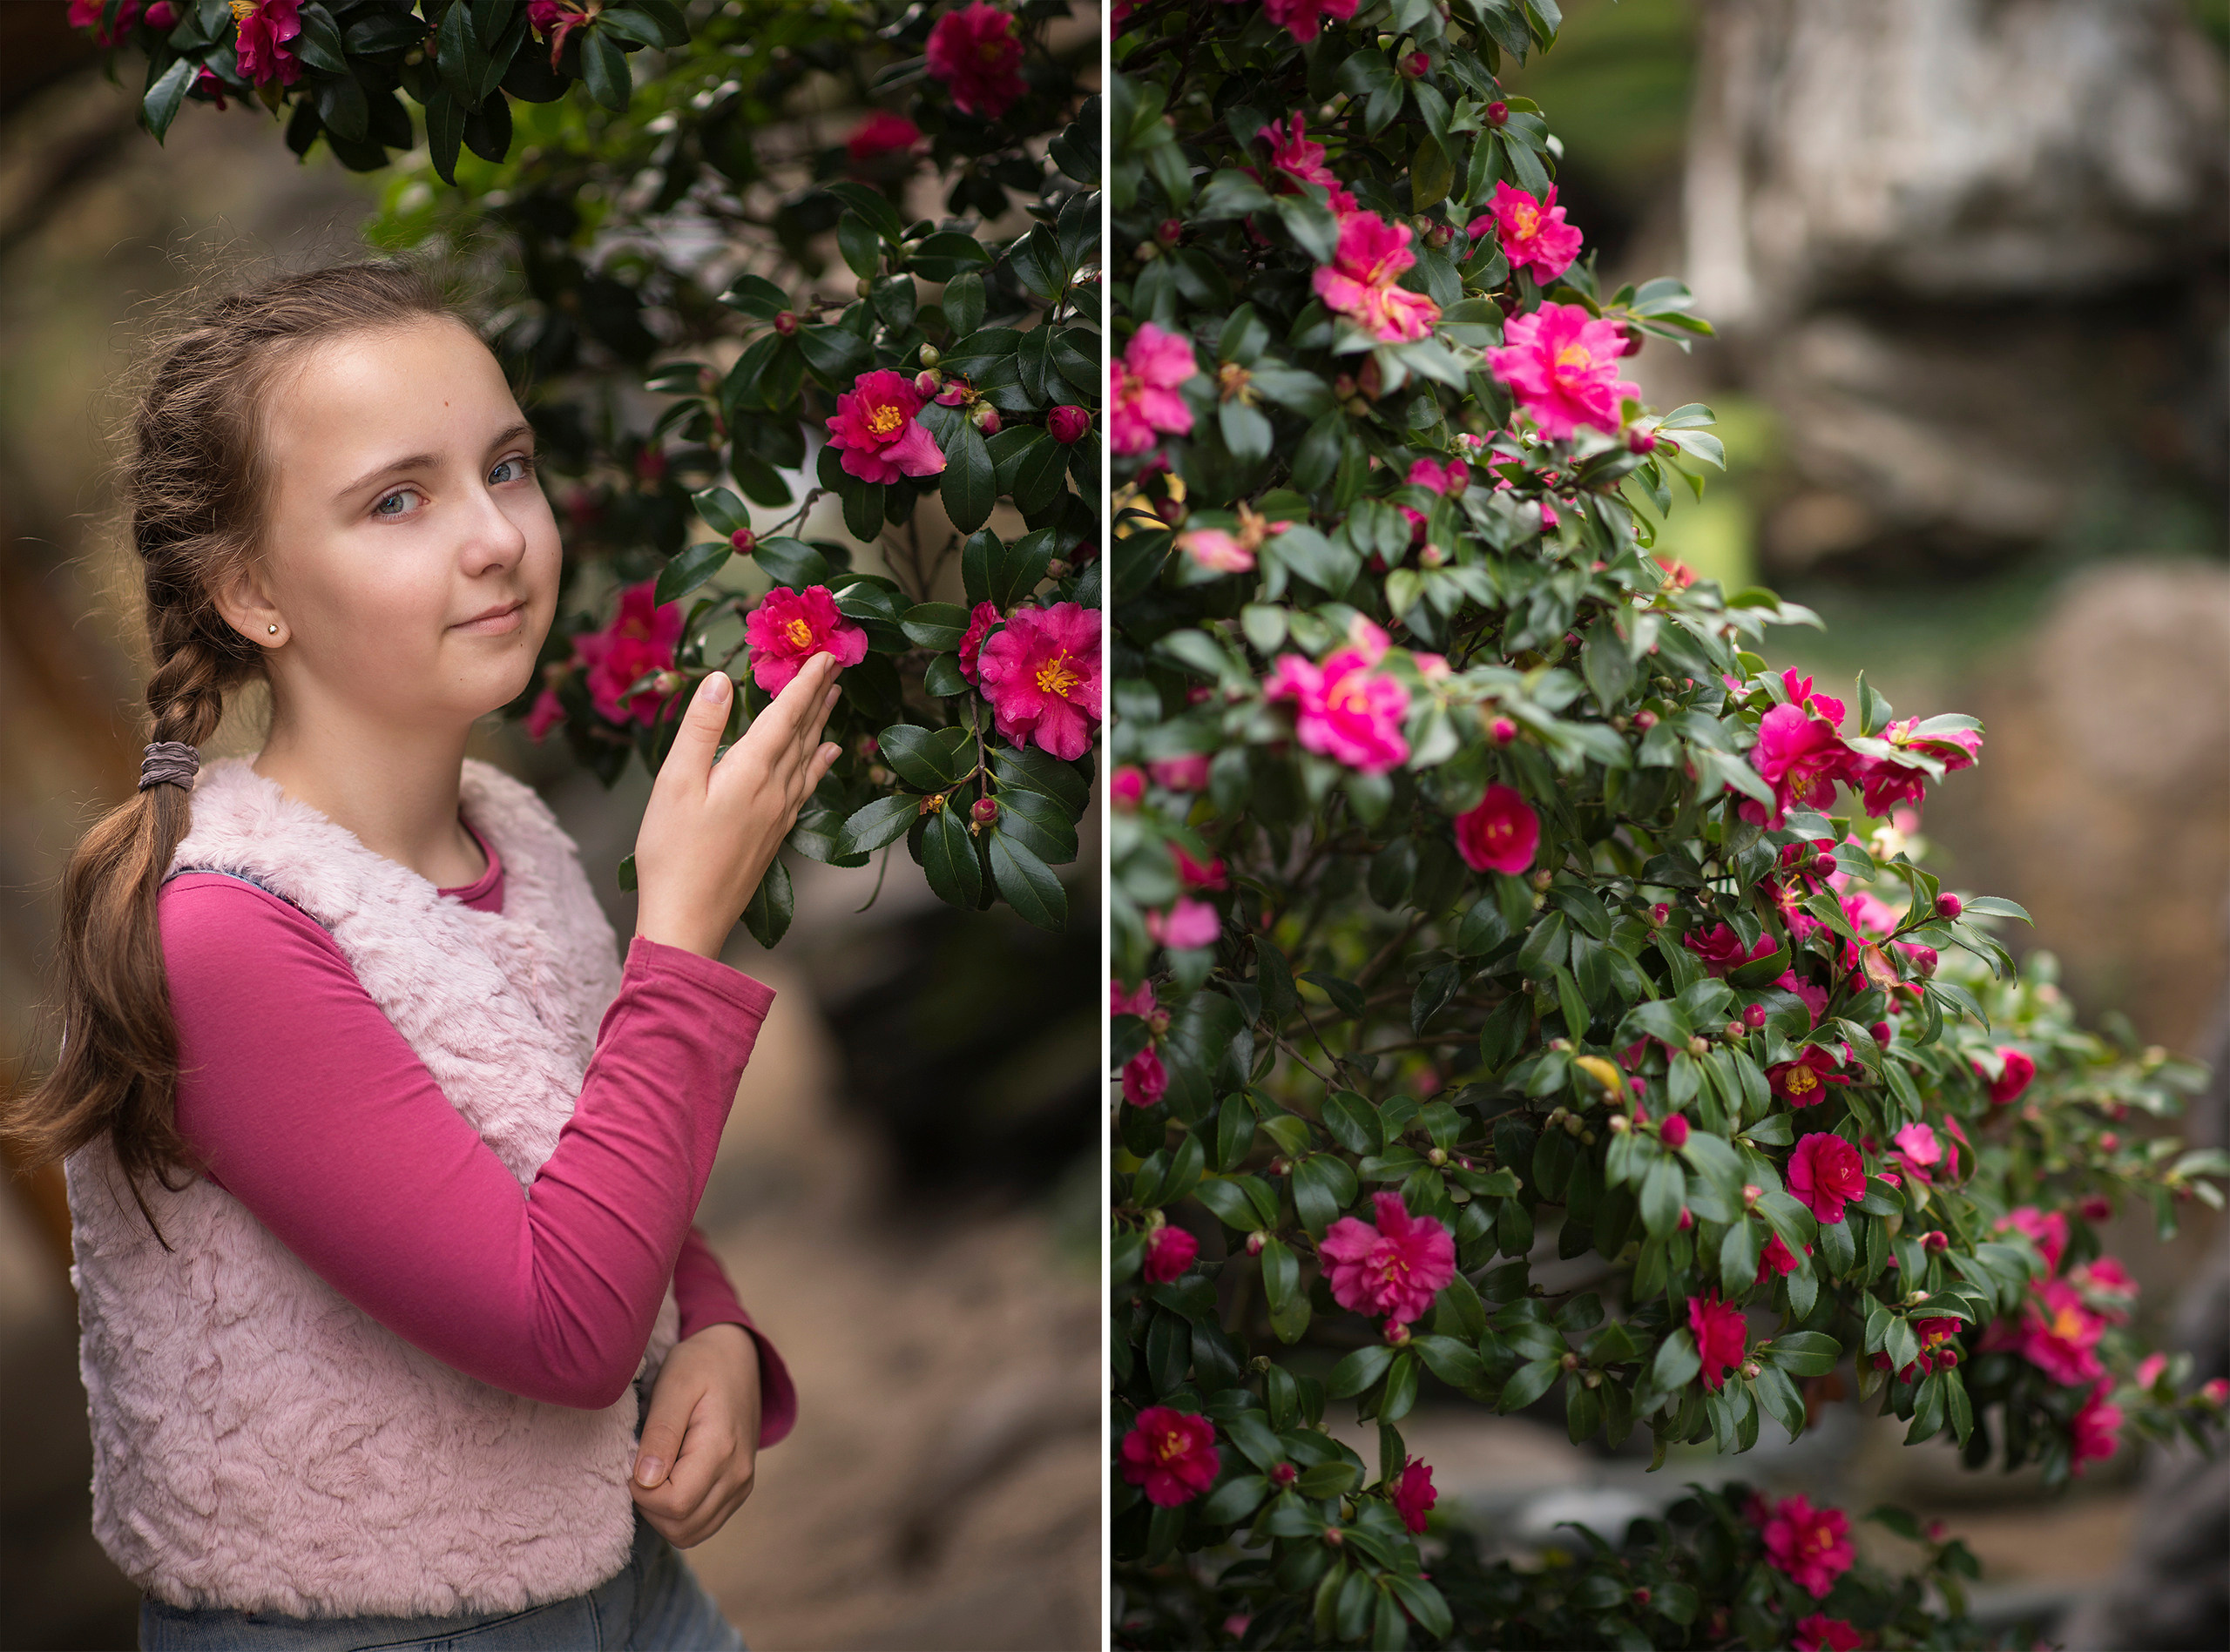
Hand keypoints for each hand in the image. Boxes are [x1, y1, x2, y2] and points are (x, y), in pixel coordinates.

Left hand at [630, 1323, 763, 1547]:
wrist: (737, 1356)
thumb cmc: (701, 1365)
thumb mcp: (674, 1385)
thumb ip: (661, 1433)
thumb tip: (645, 1481)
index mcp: (722, 1449)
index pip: (674, 1504)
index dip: (642, 1493)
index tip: (634, 1460)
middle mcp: (737, 1475)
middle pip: (682, 1527)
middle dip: (649, 1507)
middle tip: (641, 1467)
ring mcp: (741, 1485)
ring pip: (691, 1533)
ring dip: (662, 1515)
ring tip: (654, 1474)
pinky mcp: (738, 1489)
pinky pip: (703, 1524)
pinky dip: (679, 1515)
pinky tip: (669, 1482)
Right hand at [634, 655, 843, 958]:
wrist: (689, 919)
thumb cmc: (672, 853)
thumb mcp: (674, 782)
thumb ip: (701, 728)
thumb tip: (721, 679)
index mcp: (751, 770)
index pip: (787, 714)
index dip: (806, 681)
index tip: (825, 652)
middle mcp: (776, 789)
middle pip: (804, 732)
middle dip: (819, 695)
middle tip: (837, 663)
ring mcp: (780, 813)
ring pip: (808, 757)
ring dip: (821, 723)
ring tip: (835, 697)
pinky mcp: (776, 833)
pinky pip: (807, 785)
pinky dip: (819, 762)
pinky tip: (828, 755)